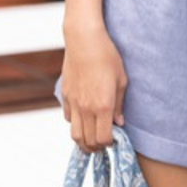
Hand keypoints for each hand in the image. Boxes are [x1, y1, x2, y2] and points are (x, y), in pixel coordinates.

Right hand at [61, 24, 127, 152]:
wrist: (84, 40)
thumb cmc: (107, 56)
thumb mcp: (121, 79)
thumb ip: (119, 104)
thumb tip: (119, 122)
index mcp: (103, 105)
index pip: (104, 138)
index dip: (110, 143)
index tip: (115, 139)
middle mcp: (87, 108)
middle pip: (88, 141)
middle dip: (97, 147)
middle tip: (104, 143)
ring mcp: (74, 103)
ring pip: (75, 135)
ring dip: (84, 141)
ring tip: (92, 139)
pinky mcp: (65, 96)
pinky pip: (68, 119)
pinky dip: (75, 124)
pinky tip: (83, 119)